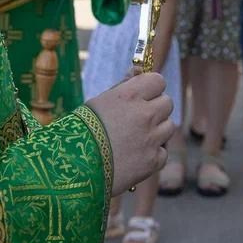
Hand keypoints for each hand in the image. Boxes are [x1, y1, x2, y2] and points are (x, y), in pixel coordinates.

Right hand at [85, 73, 174, 195]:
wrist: (73, 170)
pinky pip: (162, 152)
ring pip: (169, 127)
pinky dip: (152, 154)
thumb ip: (123, 87)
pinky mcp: (154, 161)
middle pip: (167, 103)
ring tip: (135, 139)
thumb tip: (138, 71)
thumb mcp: (99, 102)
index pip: (158, 80)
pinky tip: (134, 157)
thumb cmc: (82, 132)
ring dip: (156, 131)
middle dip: (156, 109)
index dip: (151, 88)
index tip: (143, 96)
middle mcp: (145, 114)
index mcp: (130, 95)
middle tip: (139, 119)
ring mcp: (151, 138)